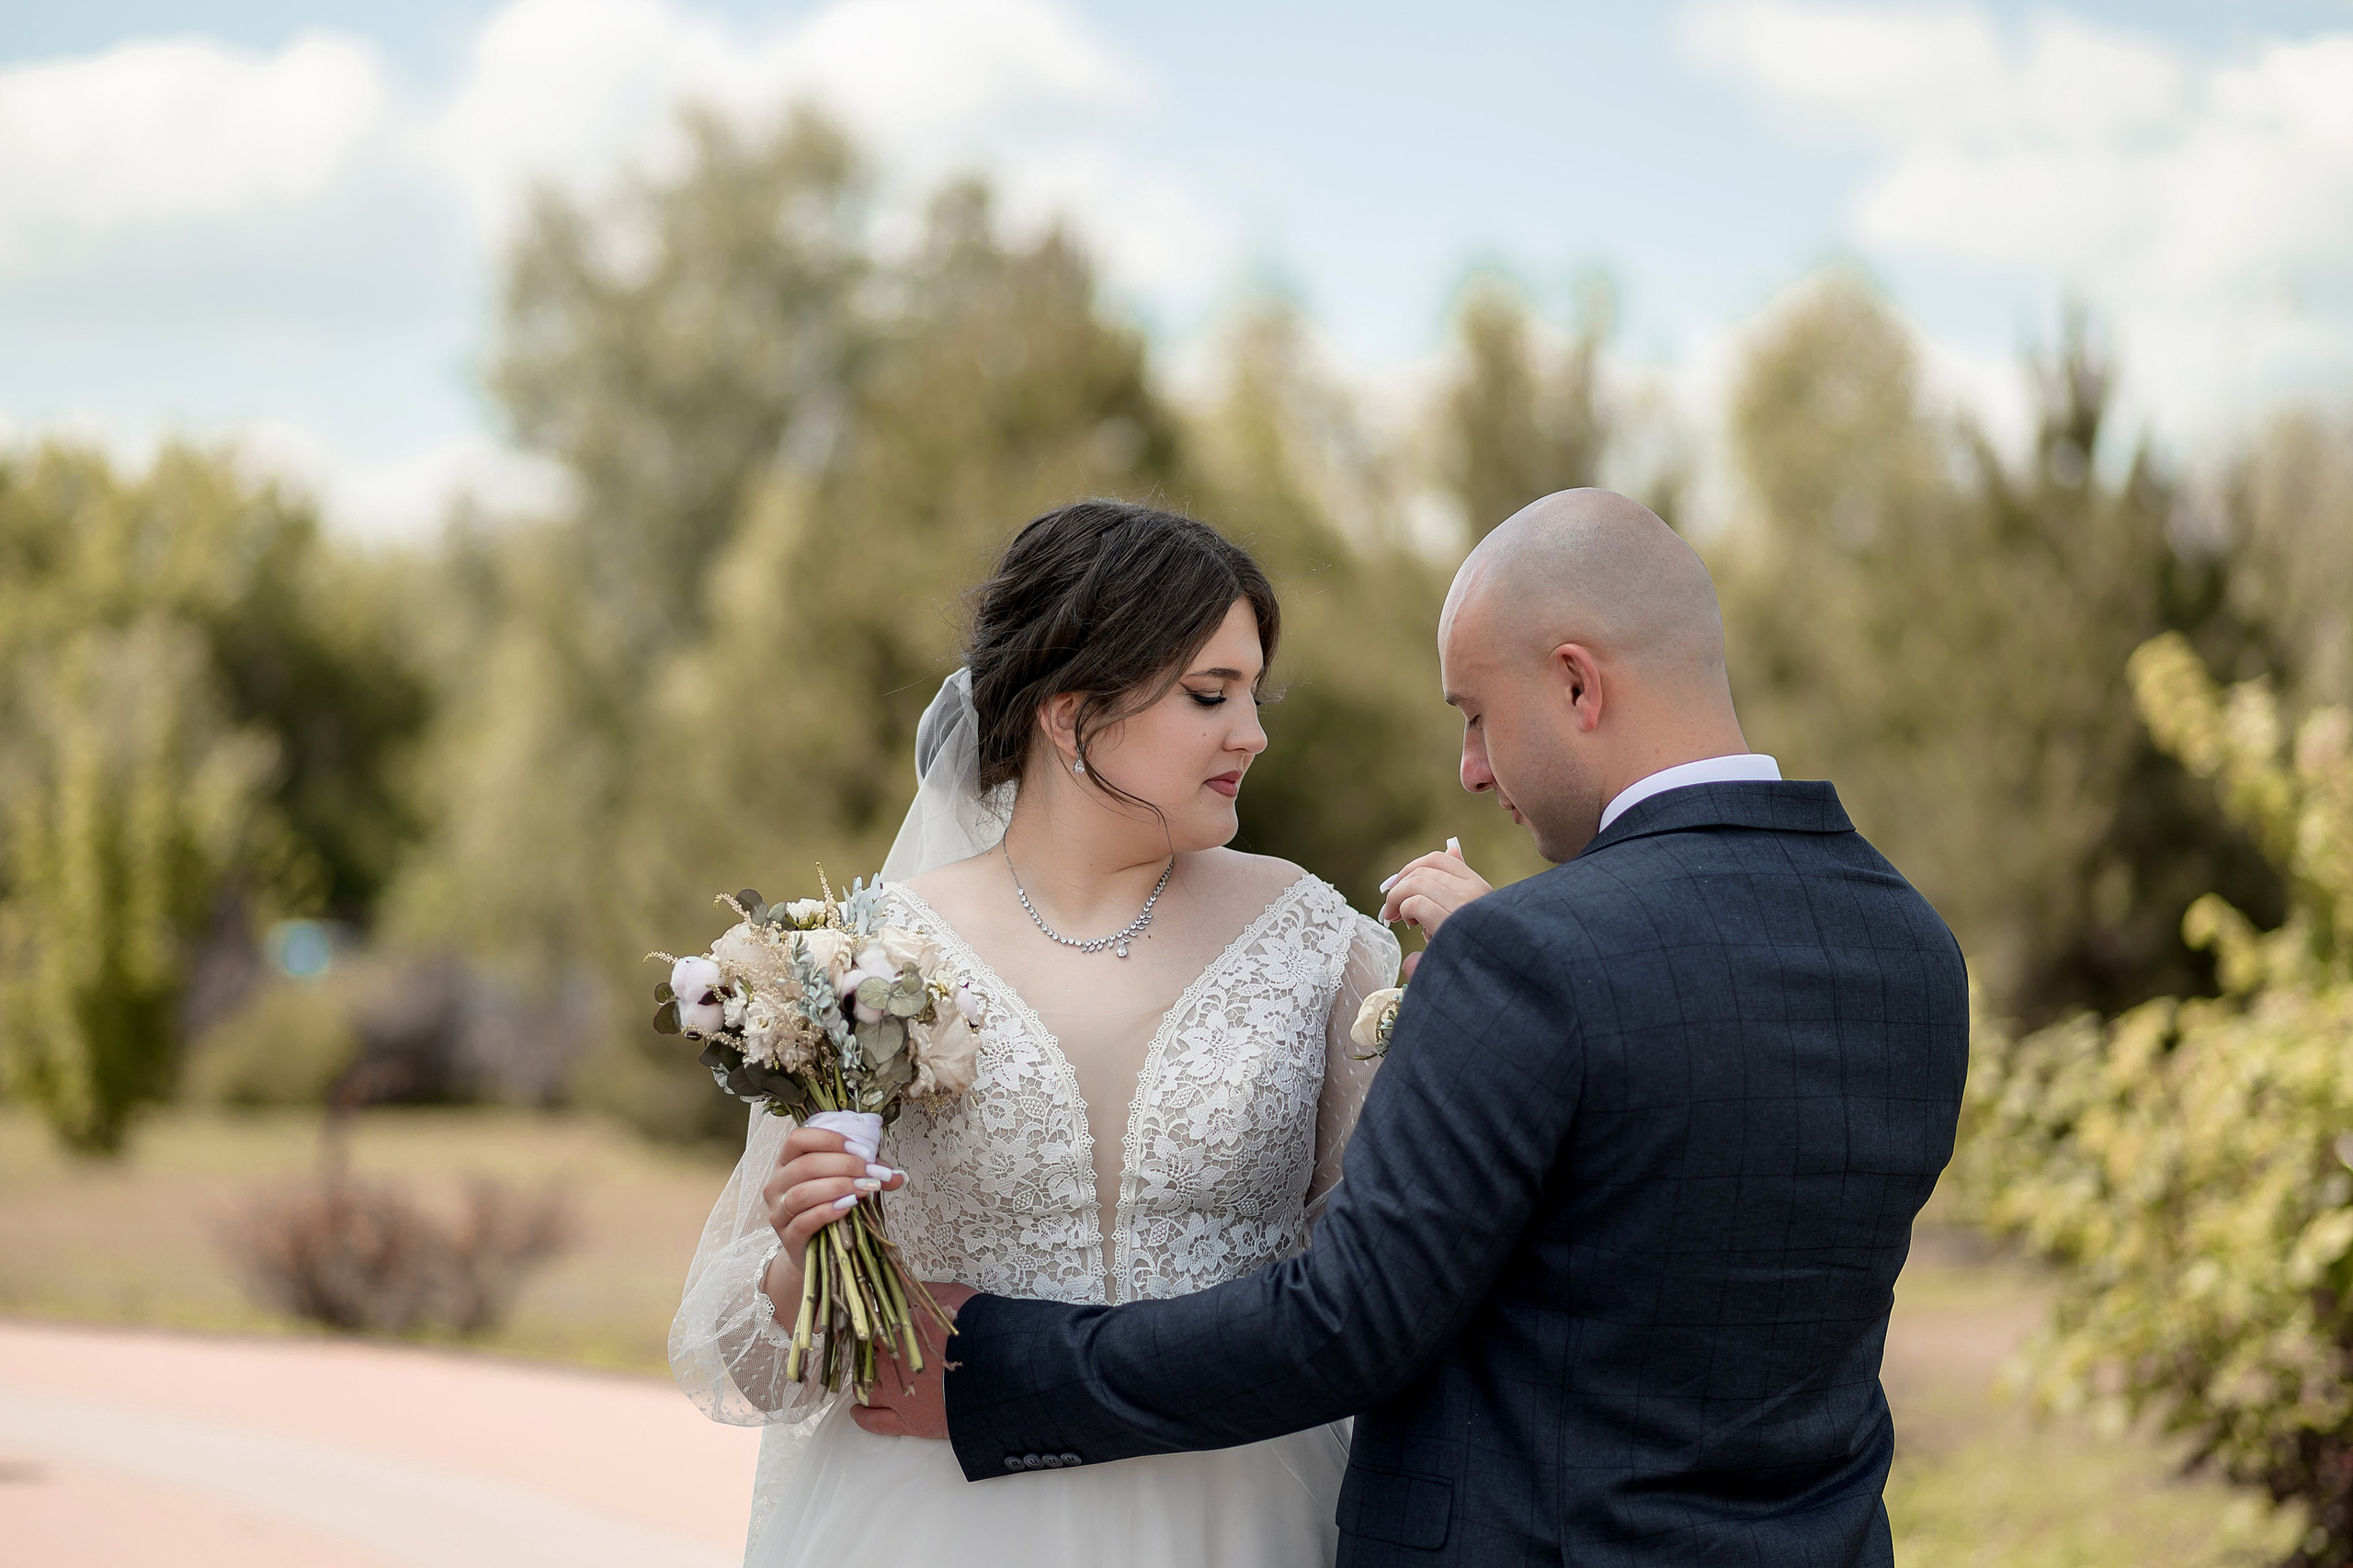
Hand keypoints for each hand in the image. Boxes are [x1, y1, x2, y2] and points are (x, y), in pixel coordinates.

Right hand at [760, 1126, 907, 1303]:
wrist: (812, 1250)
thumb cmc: (827, 1209)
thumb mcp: (844, 1184)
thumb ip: (866, 1174)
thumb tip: (897, 1176)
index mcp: (786, 1163)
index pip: (798, 1139)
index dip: (830, 1140)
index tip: (862, 1150)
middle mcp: (776, 1185)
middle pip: (806, 1165)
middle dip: (845, 1165)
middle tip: (871, 1174)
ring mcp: (778, 1212)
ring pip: (803, 1193)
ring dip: (838, 1187)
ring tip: (865, 1189)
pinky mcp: (787, 1236)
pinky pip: (804, 1221)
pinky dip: (828, 1211)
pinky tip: (848, 1207)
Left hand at [851, 1282, 974, 1439]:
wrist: (997, 1371)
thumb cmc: (977, 1330)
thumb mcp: (952, 1296)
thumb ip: (924, 1291)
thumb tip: (902, 1284)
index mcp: (898, 1331)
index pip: (872, 1327)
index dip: (874, 1327)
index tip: (875, 1326)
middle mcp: (890, 1363)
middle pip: (865, 1358)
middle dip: (866, 1354)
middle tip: (871, 1351)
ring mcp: (896, 1395)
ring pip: (865, 1389)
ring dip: (861, 1383)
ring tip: (860, 1380)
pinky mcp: (908, 1421)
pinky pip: (875, 1423)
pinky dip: (863, 1417)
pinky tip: (856, 1412)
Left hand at [1378, 837, 1491, 943]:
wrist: (1483, 986)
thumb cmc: (1470, 952)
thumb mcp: (1465, 915)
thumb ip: (1457, 885)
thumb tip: (1453, 847)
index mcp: (1480, 887)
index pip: (1441, 858)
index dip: (1411, 868)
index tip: (1397, 887)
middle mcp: (1476, 892)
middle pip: (1424, 869)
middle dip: (1400, 886)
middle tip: (1392, 910)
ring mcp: (1465, 906)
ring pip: (1417, 883)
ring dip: (1399, 899)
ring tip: (1401, 919)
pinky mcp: (1451, 923)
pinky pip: (1416, 903)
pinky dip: (1405, 912)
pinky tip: (1410, 926)